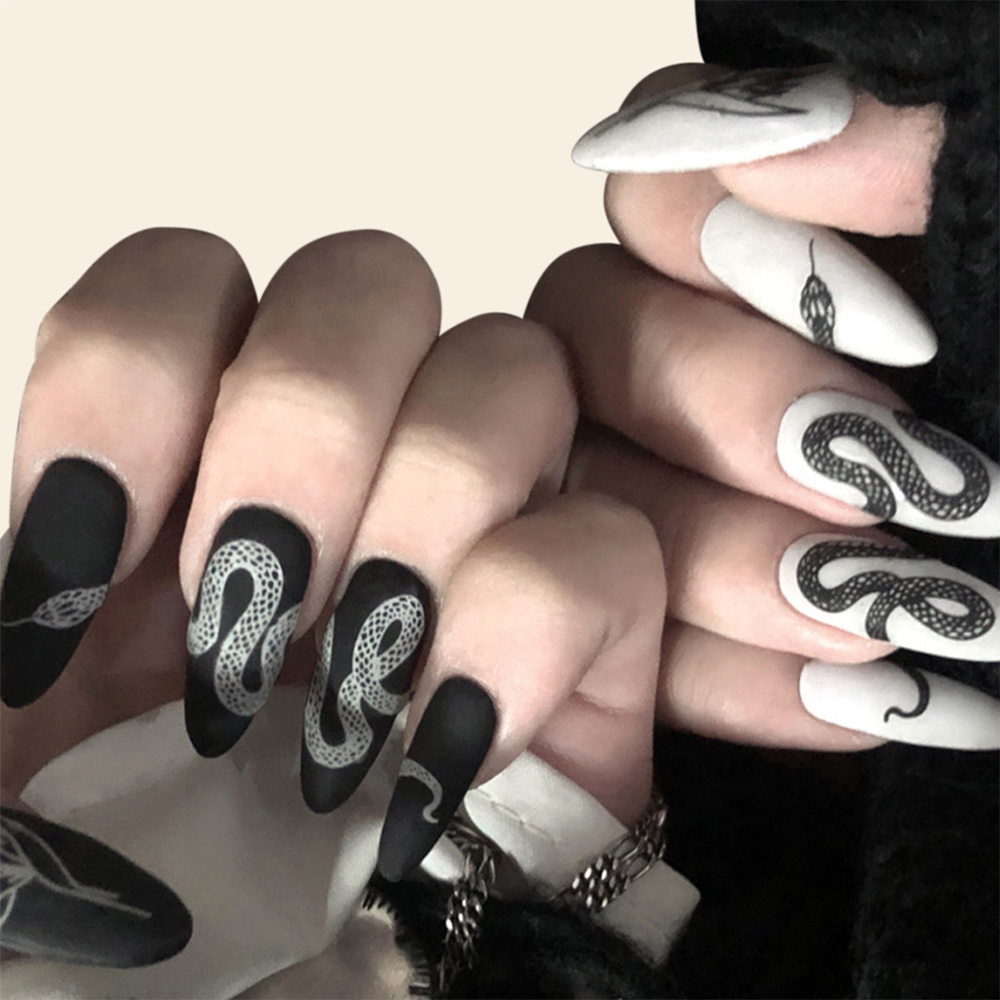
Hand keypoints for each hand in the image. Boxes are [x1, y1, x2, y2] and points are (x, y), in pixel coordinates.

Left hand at [1, 228, 668, 965]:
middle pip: (367, 280)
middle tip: (253, 611)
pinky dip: (530, 627)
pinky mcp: (595, 638)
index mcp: (183, 497)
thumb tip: (25, 559)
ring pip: (511, 368)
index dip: (136, 371)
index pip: (185, 286)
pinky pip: (609, 541)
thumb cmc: (124, 955)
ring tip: (358, 696)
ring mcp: (482, 544)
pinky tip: (453, 749)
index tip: (93, 561)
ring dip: (427, 510)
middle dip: (307, 424)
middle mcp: (344, 487)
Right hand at [527, 64, 998, 751]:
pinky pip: (629, 648)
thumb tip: (787, 123)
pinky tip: (856, 700)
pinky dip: (733, 679)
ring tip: (879, 613)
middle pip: (591, 342)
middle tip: (874, 480)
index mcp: (767, 254)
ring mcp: (661, 495)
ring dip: (719, 559)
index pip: (656, 194)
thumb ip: (916, 150)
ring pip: (592, 502)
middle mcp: (688, 360)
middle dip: (719, 410)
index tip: (893, 327)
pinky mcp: (668, 623)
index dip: (716, 241)